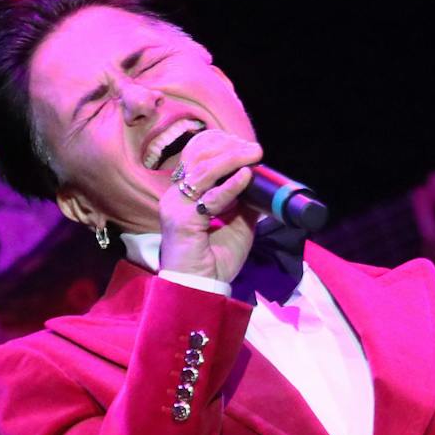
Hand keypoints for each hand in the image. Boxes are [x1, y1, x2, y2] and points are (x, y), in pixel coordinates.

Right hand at [158, 128, 264, 282]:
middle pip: (198, 157)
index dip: (219, 144)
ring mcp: (175, 207)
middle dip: (228, 148)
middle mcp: (174, 197)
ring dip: (232, 160)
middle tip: (253, 149)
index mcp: (183, 195)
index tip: (244, 145)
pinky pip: (210, 198)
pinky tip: (246, 177)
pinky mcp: (182, 220)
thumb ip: (244, 202)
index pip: (195, 156)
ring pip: (204, 171)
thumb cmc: (215, 261)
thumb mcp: (236, 224)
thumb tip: (259, 181)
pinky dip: (230, 186)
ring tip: (253, 155)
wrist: (200, 289)